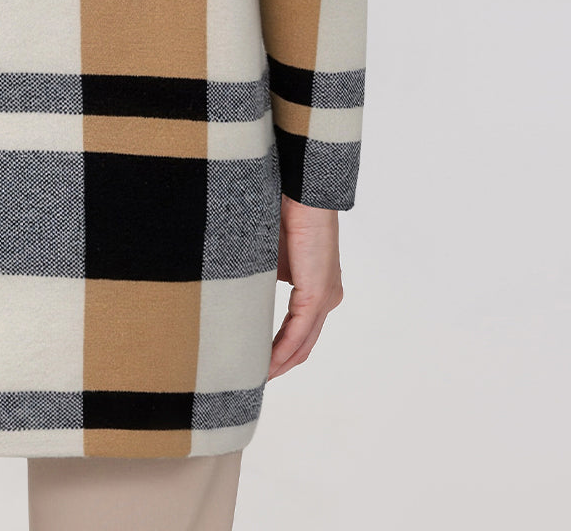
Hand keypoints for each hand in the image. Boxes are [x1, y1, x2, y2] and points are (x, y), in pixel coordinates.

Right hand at [268, 194, 343, 378]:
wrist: (301, 192)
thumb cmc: (284, 211)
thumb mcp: (271, 254)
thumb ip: (265, 278)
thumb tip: (242, 295)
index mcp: (318, 286)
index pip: (301, 329)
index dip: (280, 349)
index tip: (257, 361)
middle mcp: (328, 296)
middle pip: (304, 343)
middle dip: (280, 364)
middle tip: (254, 378)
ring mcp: (325, 297)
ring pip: (303, 343)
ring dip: (280, 363)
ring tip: (256, 377)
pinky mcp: (317, 294)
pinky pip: (298, 332)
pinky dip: (281, 350)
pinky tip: (265, 363)